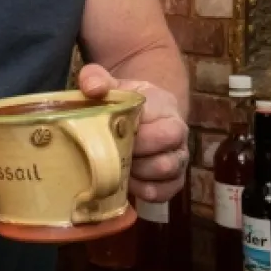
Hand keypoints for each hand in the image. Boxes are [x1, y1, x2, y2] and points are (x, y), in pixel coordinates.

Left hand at [78, 64, 188, 202]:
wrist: (139, 110)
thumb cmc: (123, 98)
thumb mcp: (109, 83)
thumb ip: (96, 78)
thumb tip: (92, 88)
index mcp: (165, 108)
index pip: (162, 126)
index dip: (136, 134)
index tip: (112, 132)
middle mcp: (177, 134)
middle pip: (166, 155)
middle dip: (136, 156)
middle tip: (111, 153)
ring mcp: (177, 157)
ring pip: (166, 173)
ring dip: (139, 174)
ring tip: (116, 167)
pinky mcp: (173, 179)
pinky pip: (164, 192)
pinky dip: (144, 191)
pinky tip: (126, 183)